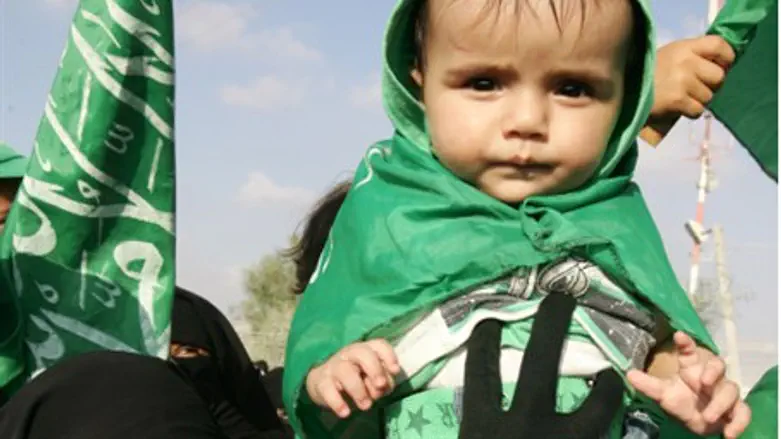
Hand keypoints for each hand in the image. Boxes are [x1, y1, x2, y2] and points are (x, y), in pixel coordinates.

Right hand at [305, 339, 399, 417]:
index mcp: (366, 350)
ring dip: (358, 390)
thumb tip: (384, 386)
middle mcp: (350, 354)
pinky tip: (345, 413)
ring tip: (366, 406)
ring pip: (345, 371)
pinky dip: (337, 402)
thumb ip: (383, 380)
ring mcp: (335, 366)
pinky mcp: (322, 381)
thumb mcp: (373, 379)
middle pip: (363, 353)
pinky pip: (328, 389)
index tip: (395, 371)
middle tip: (381, 386)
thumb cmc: (357, 379)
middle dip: (375, 369)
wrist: (324, 384)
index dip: (388, 356)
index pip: (378, 345)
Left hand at [627, 332, 750, 437]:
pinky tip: (728, 432)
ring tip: (708, 416)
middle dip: (713, 371)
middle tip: (703, 382)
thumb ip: (648, 385)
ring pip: (731, 390)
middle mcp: (710, 377)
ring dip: (721, 403)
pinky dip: (739, 422)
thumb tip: (629, 374)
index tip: (679, 336)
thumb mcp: (663, 394)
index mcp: (691, 368)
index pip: (690, 352)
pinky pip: (744, 412)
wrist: (696, 423)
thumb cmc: (681, 401)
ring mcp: (724, 393)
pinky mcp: (735, 410)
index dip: (686, 343)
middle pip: (718, 365)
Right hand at [650, 35, 734, 121]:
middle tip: (698, 87)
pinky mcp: (677, 100)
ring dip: (699, 100)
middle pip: (719, 76)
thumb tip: (723, 68)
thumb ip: (695, 55)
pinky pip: (698, 110)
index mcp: (685, 47)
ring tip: (683, 97)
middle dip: (712, 85)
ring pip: (709, 97)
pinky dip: (690, 112)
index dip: (727, 57)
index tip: (721, 66)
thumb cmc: (651, 73)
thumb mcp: (672, 54)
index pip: (719, 45)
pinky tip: (678, 107)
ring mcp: (682, 81)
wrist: (626, 90)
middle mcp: (686, 61)